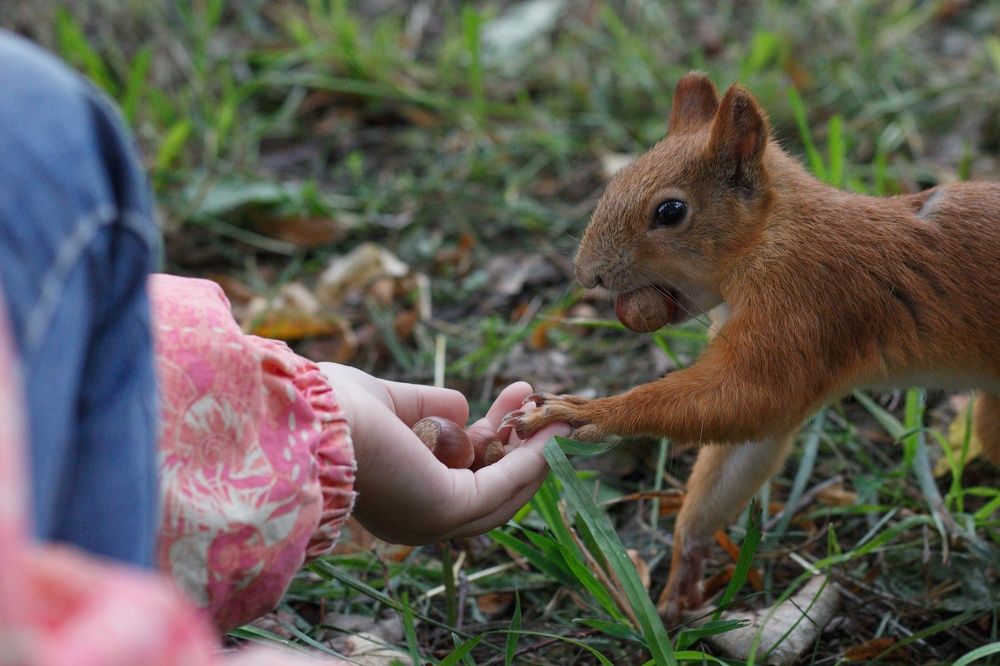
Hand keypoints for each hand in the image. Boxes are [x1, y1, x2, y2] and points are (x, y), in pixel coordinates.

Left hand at [318, 363, 570, 544]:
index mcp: (401, 495)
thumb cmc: (333, 408)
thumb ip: (428, 407)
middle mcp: (419, 515)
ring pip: (501, 491)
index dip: (491, 436)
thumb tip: (462, 406)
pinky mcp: (448, 509)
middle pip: (487, 485)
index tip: (512, 398)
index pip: (460, 474)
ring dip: (535, 455)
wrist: (307, 417)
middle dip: (518, 444)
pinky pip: (501, 486)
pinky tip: (550, 434)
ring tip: (560, 418)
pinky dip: (530, 461)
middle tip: (538, 402)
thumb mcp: (390, 403)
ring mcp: (433, 517)